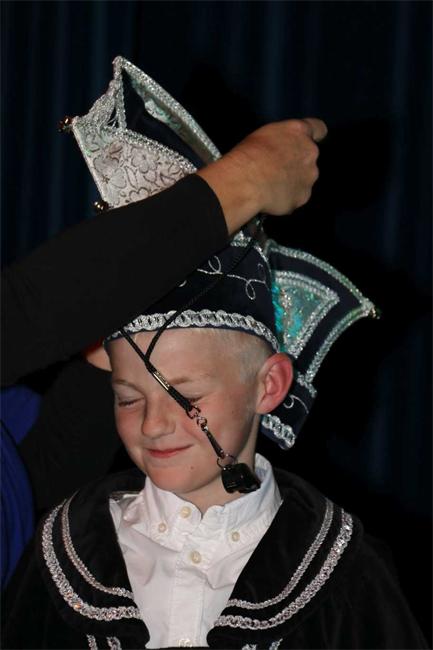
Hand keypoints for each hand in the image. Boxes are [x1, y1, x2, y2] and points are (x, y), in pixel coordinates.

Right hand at [197, 118, 326, 233]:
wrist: (247, 182)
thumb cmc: (249, 155)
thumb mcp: (264, 135)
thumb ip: (281, 139)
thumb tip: (281, 149)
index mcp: (299, 131)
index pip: (319, 128)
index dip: (314, 135)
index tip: (306, 141)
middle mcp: (310, 153)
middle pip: (309, 157)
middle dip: (297, 163)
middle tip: (277, 169)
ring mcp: (309, 177)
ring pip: (304, 179)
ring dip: (293, 182)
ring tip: (272, 186)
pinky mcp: (303, 196)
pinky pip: (297, 197)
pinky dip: (288, 198)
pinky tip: (272, 198)